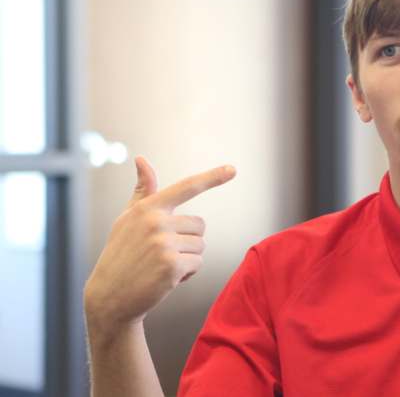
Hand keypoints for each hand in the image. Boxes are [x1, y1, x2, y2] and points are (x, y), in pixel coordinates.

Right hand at [84, 156, 235, 333]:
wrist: (109, 297)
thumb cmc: (121, 254)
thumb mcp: (127, 219)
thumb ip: (142, 191)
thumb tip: (141, 159)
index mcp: (147, 208)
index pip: (186, 187)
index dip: (212, 177)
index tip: (233, 169)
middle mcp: (156, 222)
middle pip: (199, 225)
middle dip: (188, 241)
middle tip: (162, 254)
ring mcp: (163, 244)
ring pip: (200, 245)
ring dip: (188, 258)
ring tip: (161, 266)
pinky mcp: (171, 265)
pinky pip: (198, 263)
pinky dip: (187, 273)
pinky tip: (166, 279)